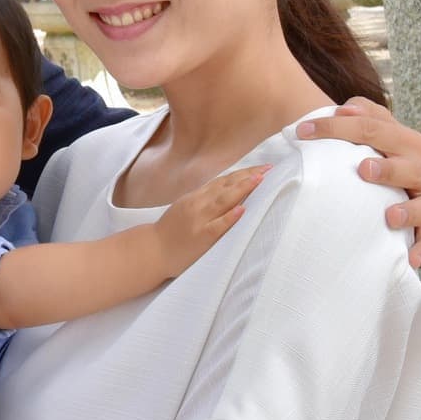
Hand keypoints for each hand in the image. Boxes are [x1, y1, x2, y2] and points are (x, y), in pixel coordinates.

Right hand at [154, 165, 270, 277]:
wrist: (151, 251)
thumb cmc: (171, 232)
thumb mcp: (186, 208)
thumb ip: (205, 199)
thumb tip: (230, 191)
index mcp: (196, 197)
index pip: (223, 181)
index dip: (243, 173)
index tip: (262, 168)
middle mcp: (197, 204)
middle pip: (226, 186)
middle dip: (248, 177)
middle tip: (269, 169)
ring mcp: (198, 220)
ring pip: (223, 201)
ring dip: (242, 189)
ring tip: (260, 180)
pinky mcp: (200, 237)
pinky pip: (217, 226)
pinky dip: (229, 217)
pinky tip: (242, 210)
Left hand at [296, 99, 420, 268]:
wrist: (394, 188)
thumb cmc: (370, 159)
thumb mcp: (362, 135)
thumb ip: (354, 118)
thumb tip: (343, 108)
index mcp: (402, 139)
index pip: (371, 126)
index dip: (336, 127)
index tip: (301, 132)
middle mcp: (419, 165)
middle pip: (406, 161)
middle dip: (388, 167)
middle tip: (363, 170)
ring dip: (410, 209)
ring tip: (390, 217)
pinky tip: (412, 259)